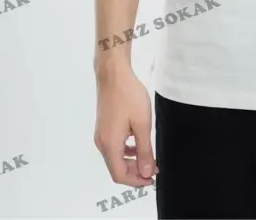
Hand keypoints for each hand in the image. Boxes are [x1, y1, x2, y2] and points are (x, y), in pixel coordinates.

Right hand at [94, 62, 158, 186]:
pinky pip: (114, 147)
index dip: (136, 181)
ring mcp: (101, 135)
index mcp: (110, 145)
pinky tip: (137, 144)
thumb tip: (145, 172)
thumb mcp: (142, 124)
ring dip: (131, 162)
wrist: (113, 74)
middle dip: (135, 172)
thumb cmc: (128, 96)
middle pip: (116, 168)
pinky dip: (126, 151)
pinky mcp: (103, 127)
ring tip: (148, 157)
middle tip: (154, 168)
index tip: (152, 178)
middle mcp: (102, 143)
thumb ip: (144, 150)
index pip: (120, 175)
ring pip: (115, 158)